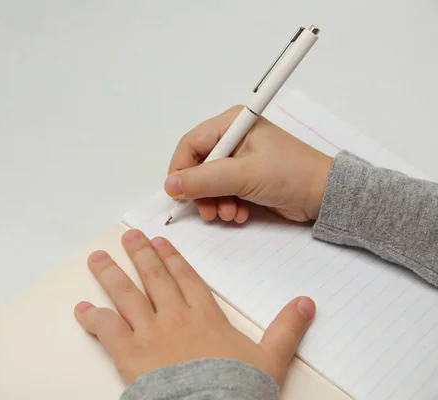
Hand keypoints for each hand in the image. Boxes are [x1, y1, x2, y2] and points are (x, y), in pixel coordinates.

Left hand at [74, 229, 315, 385]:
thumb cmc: (237, 389)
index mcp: (204, 315)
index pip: (186, 278)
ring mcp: (149, 333)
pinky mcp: (129, 354)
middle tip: (129, 237)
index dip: (172, 258)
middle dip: (140, 254)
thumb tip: (306, 303)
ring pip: (125, 295)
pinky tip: (81, 308)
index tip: (160, 242)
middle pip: (154, 277)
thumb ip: (286, 329)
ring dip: (110, 274)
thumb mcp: (270, 359)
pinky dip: (92, 318)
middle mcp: (174, 316)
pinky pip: (106, 329)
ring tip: (97, 258)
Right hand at [164, 105, 332, 222]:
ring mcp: (239, 159)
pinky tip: (239, 214)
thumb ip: (203, 180)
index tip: (179, 194)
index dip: (180, 170)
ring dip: (215, 203)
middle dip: (202, 192)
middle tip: (210, 211)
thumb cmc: (289, 175)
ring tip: (230, 214)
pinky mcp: (246, 178)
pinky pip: (222, 192)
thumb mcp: (243, 176)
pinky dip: (226, 205)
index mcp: (232, 124)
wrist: (325, 196)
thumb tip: (170, 186)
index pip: (190, 144)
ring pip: (208, 183)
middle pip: (197, 166)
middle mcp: (233, 138)